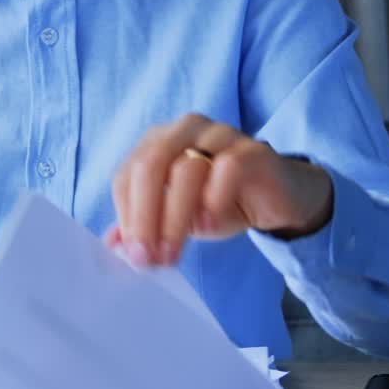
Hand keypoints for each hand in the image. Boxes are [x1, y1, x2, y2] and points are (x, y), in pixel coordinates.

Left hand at [106, 113, 333, 266]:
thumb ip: (144, 227)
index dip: (126, 216)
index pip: (126, 175)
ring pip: (185, 169)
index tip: (134, 255)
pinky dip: (213, 200)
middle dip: (144, 217)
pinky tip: (208, 225)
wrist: (276, 199)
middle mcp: (184, 130)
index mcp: (157, 142)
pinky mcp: (252, 150)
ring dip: (174, 218)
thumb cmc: (218, 203)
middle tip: (148, 258)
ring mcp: (219, 135)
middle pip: (149, 166)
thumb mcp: (175, 219)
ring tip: (173, 253)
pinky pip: (228, 167)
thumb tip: (112, 247)